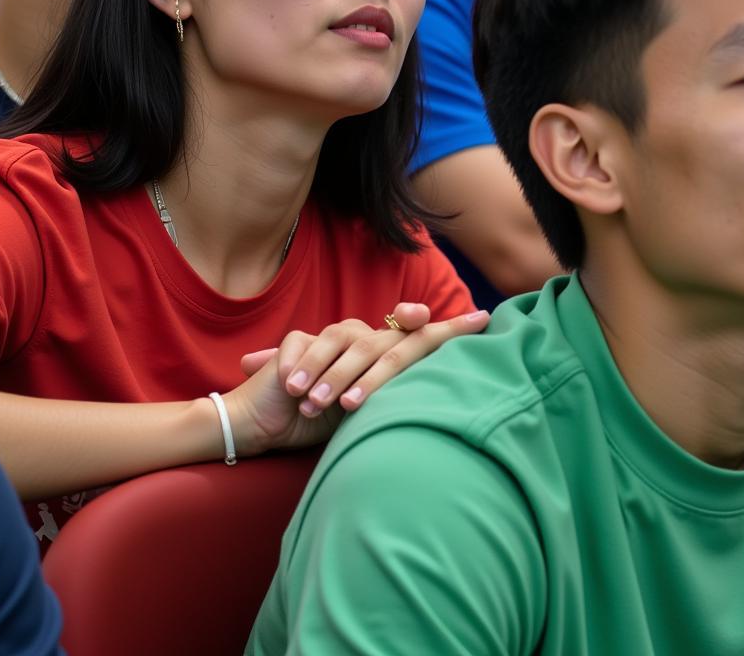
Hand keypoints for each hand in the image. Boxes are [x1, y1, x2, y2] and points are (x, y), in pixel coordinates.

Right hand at [230, 303, 490, 453]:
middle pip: (390, 336)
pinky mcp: (296, 342)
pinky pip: (306, 347)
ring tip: (319, 406)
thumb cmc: (315, 423)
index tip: (483, 319)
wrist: (260, 424)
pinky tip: (293, 389)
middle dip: (408, 336)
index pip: (419, 340)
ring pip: (346, 343)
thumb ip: (390, 403)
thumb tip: (442, 415)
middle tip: (424, 327)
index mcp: (380, 358)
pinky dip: (301, 370)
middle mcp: (360, 342)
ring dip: (332, 378)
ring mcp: (328, 338)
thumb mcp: (360, 418)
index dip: (449, 329)